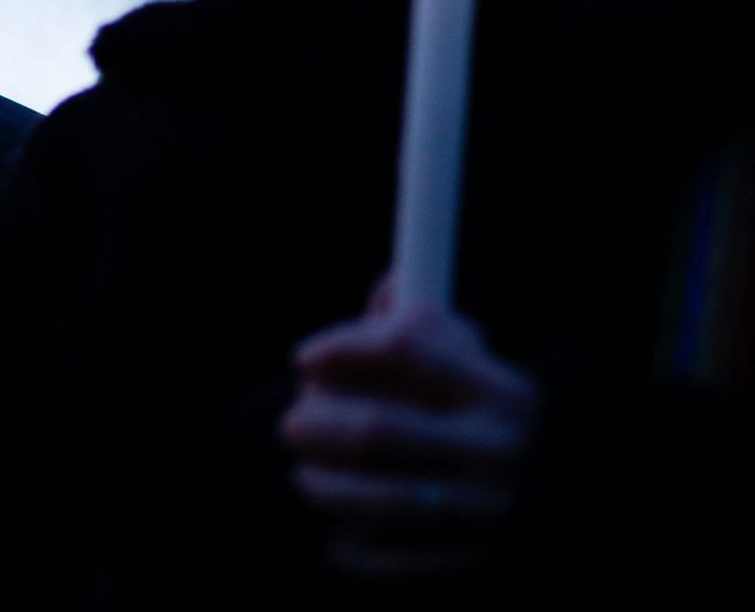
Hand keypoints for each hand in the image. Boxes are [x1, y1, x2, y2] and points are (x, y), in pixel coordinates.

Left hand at [280, 287, 537, 579]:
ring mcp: (488, 509)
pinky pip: (392, 554)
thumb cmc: (479, 408)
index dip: (343, 347)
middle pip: (379, 427)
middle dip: (317, 422)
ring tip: (305, 473)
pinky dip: (351, 541)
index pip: (403, 347)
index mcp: (502, 389)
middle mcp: (501, 448)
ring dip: (326, 484)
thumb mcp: (466, 357)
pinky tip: (334, 527)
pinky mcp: (471, 558)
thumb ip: (418, 325)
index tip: (303, 358)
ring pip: (381, 497)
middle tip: (290, 423)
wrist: (553, 492)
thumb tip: (388, 286)